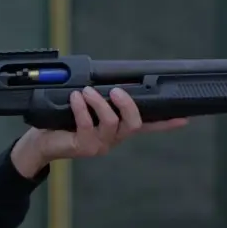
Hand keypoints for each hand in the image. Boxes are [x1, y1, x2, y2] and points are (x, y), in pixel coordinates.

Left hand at [11, 86, 188, 177]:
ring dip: (100, 103)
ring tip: (86, 91)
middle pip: (133, 123)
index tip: (184, 117)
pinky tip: (75, 98)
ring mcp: (99, 144)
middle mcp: (112, 139)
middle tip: (117, 90)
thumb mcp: (85, 110)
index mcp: (117, 130)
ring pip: (111, 123)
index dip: (166, 122)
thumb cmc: (63, 123)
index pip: (147, 126)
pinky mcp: (82, 146)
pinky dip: (81, 108)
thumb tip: (110, 81)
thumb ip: (101, 100)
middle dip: (128, 104)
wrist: (41, 143)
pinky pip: (86, 124)